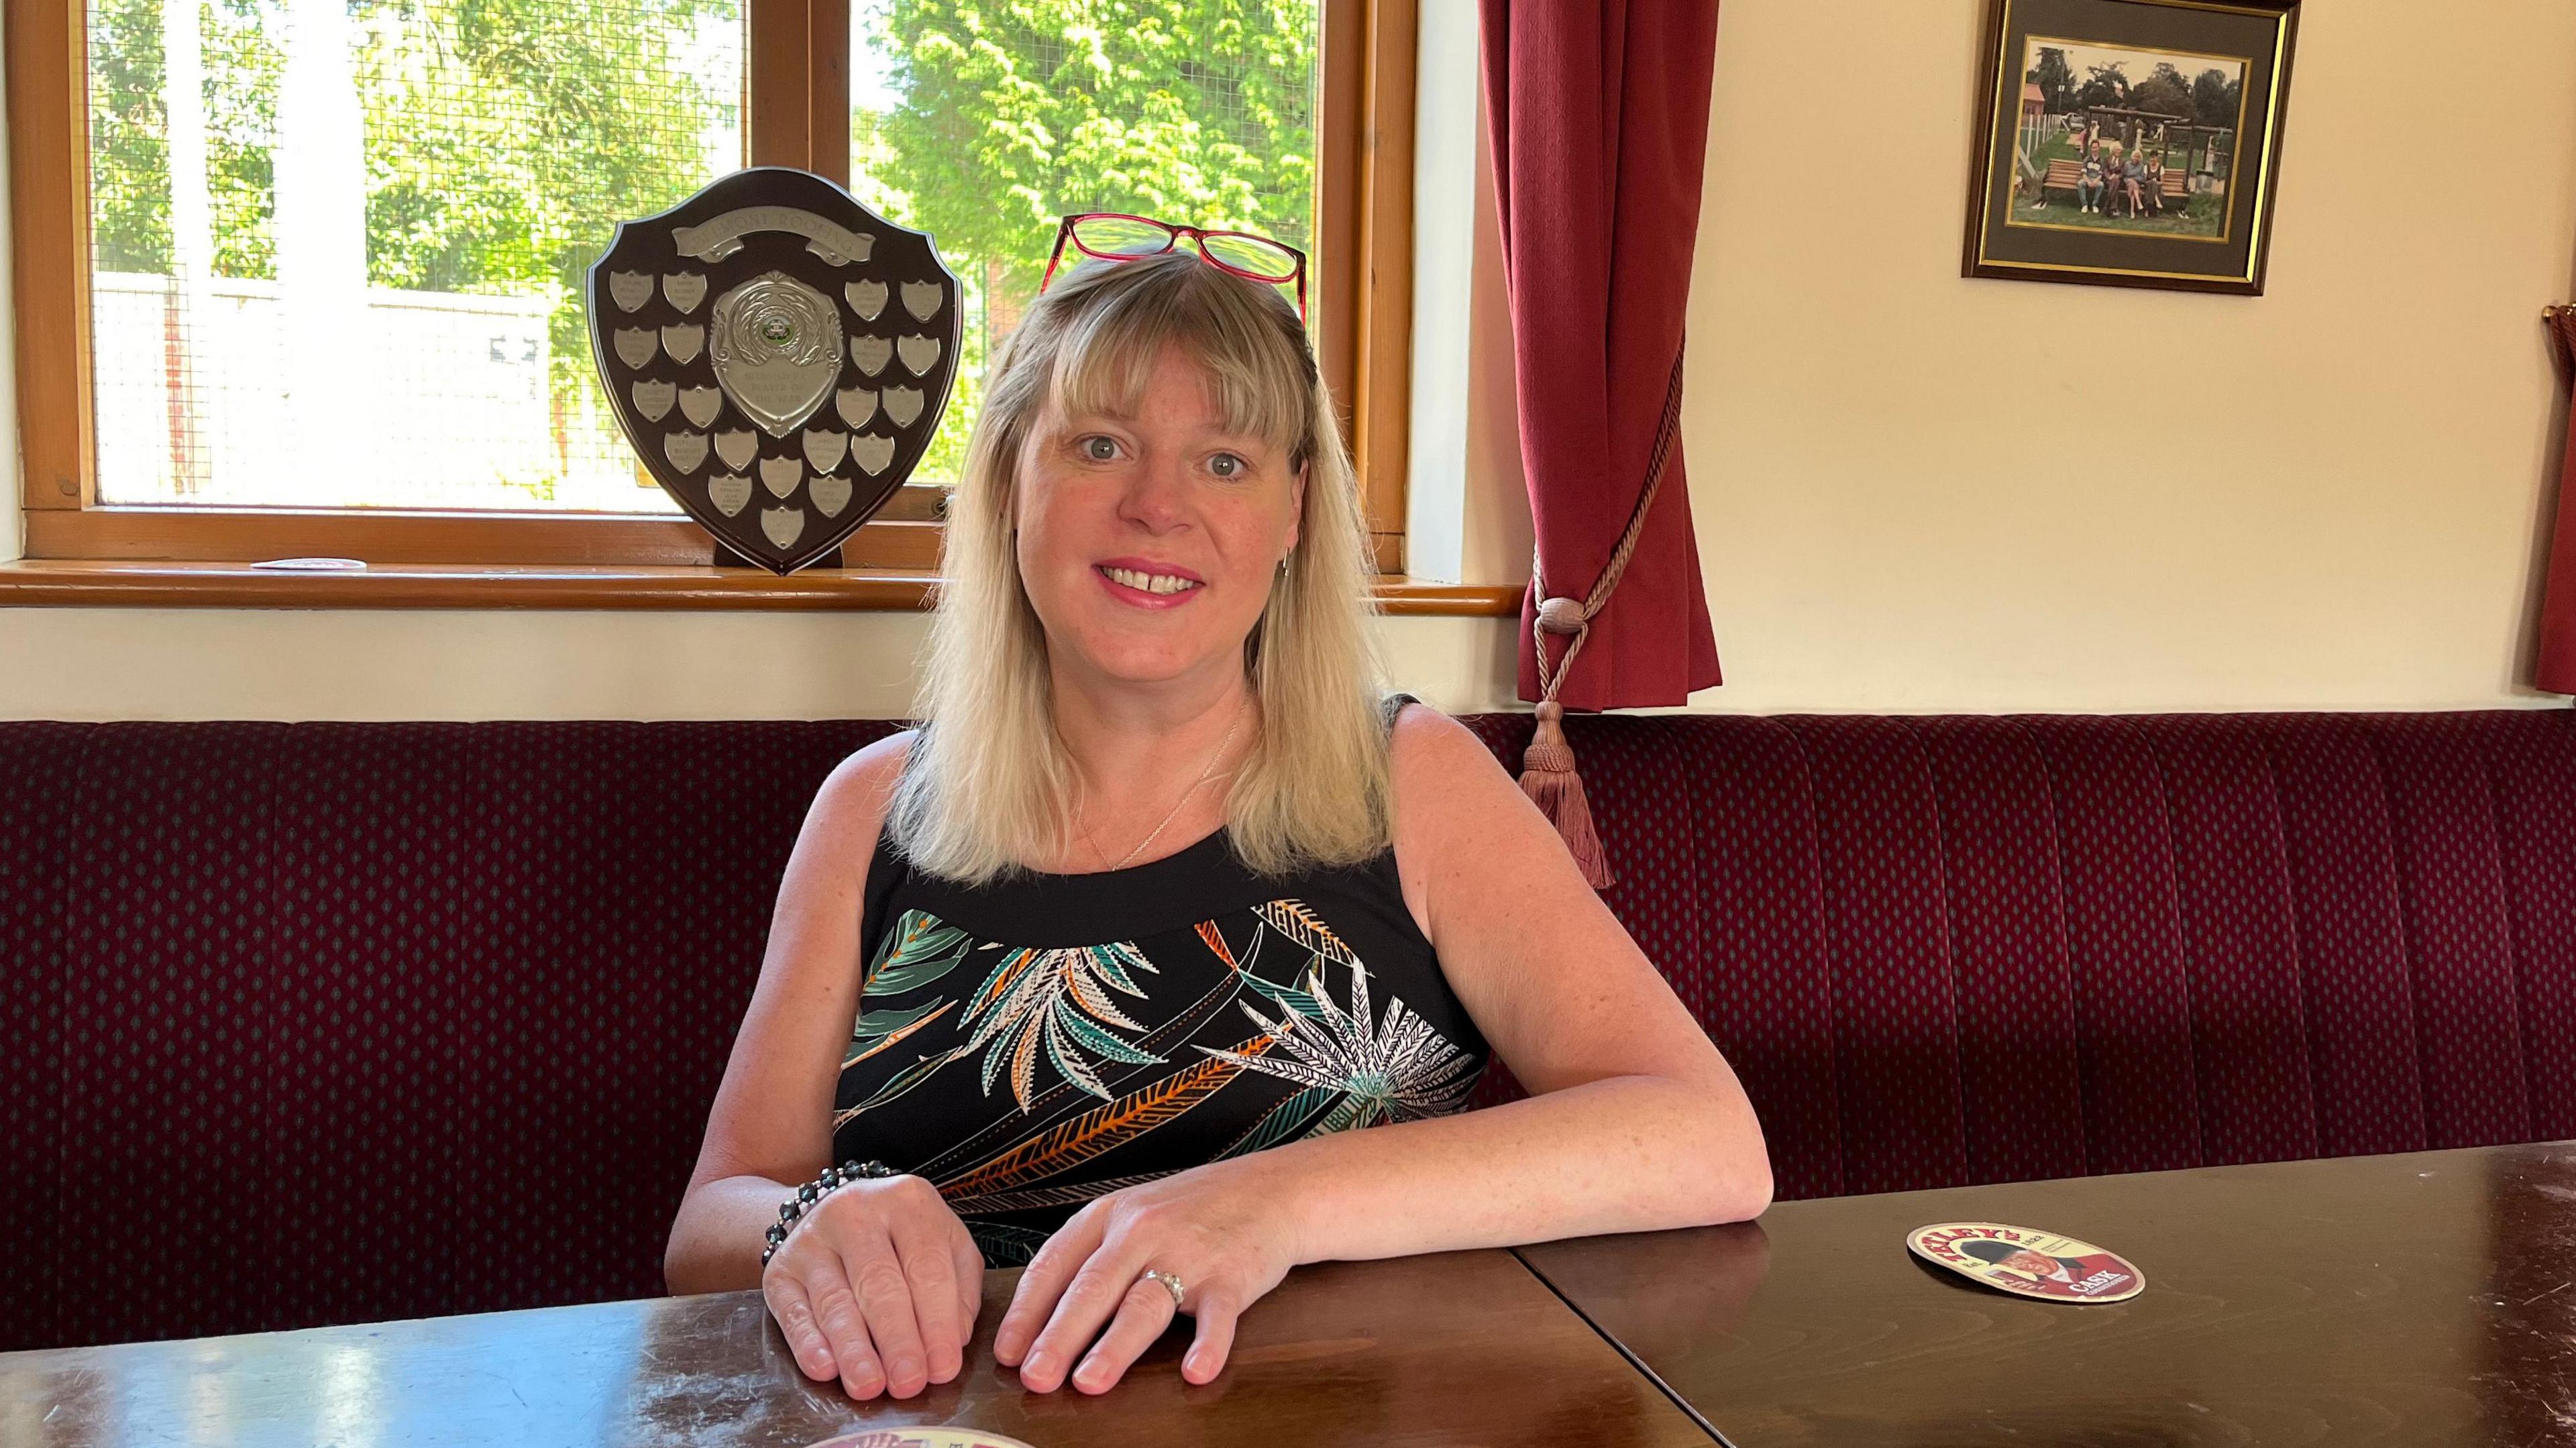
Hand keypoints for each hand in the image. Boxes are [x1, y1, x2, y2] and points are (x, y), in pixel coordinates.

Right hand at [761, 1174, 985, 1399]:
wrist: (834, 1212)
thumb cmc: (901, 1238)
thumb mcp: (947, 1244)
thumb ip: (960, 1288)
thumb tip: (953, 1341)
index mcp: (908, 1201)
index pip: (926, 1266)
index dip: (937, 1322)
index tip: (943, 1368)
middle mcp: (856, 1212)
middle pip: (879, 1284)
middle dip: (897, 1340)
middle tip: (909, 1383)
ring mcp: (812, 1239)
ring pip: (835, 1301)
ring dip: (854, 1350)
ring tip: (870, 1385)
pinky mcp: (780, 1269)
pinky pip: (794, 1311)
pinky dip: (808, 1343)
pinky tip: (825, 1368)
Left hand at [992, 1160, 1299, 1393]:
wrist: (1270, 1190)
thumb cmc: (1193, 1211)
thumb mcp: (1132, 1217)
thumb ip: (1091, 1259)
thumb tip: (1039, 1322)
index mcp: (1109, 1217)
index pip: (1055, 1264)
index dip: (1027, 1311)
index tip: (1007, 1353)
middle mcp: (1142, 1231)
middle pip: (1093, 1287)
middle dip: (1059, 1336)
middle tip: (1035, 1377)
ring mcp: (1188, 1252)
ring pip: (1144, 1302)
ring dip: (1115, 1346)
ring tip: (1089, 1382)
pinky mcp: (1232, 1274)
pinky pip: (1218, 1315)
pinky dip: (1207, 1345)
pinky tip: (1194, 1371)